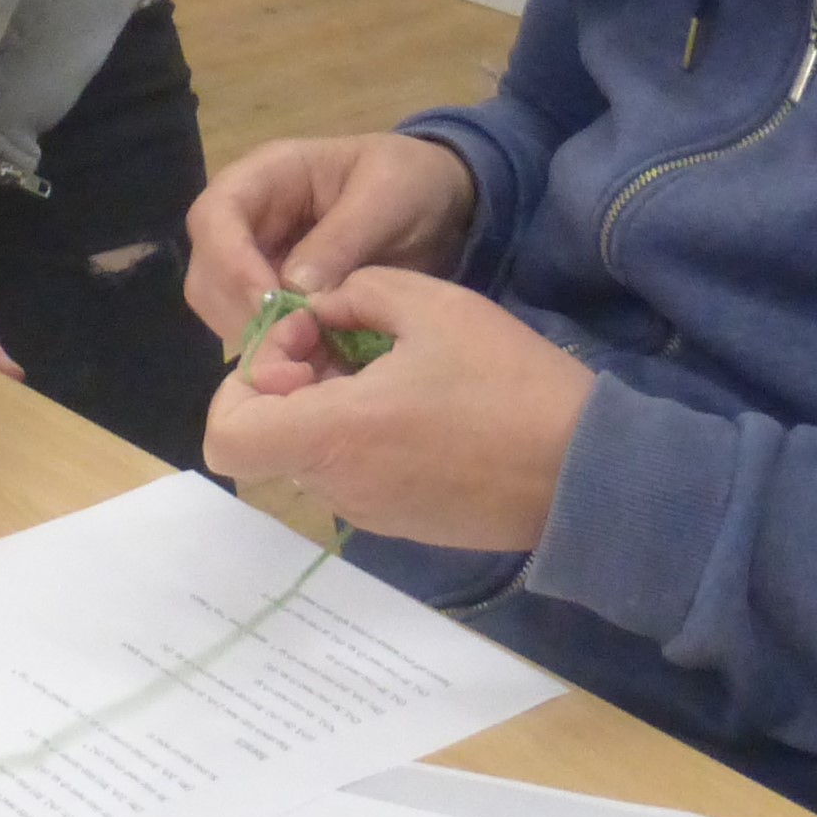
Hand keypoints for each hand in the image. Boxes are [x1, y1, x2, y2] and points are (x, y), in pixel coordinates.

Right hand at [184, 134, 475, 340]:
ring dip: (253, 336)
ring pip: (221, 307)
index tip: (268, 305)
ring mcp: (256, 260)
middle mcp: (248, 220)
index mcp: (267, 176)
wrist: (439, 204)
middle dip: (239, 310)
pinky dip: (274, 349)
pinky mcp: (273, 296)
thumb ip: (342, 240)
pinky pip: (252, 327)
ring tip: (304, 358)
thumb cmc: (411, 183)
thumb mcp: (387, 199)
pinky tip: (310, 363)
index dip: (230, 263)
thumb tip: (293, 291)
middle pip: (207, 269)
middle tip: (290, 345)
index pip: (214, 216)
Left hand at [203, 267, 595, 551]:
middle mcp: (338, 485)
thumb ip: (355, 295)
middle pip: (269, 435)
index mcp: (334, 435)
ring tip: (392, 365)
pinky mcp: (402, 522)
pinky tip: (419, 402)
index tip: (299, 348)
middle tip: (347, 340)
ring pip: (311, 453)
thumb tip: (320, 313)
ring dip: (329, 405)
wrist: (588, 471)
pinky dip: (362, 435)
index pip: (228, 436)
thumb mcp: (433, 304)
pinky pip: (354, 473)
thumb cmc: (508, 383)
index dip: (239, 386)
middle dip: (291, 381)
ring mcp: (370, 512)